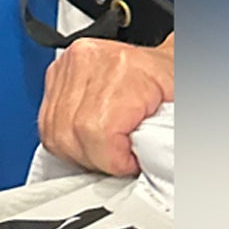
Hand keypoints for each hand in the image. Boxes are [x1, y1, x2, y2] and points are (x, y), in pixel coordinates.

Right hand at [37, 33, 173, 175]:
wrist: (164, 59)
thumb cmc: (173, 82)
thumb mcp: (182, 110)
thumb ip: (166, 140)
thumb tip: (153, 168)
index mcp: (122, 68)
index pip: (95, 132)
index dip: (114, 160)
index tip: (132, 162)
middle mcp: (87, 61)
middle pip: (70, 135)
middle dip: (96, 160)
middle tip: (122, 158)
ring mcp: (67, 65)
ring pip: (53, 133)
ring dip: (79, 153)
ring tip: (107, 149)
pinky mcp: (56, 73)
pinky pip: (47, 123)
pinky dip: (67, 140)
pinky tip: (90, 139)